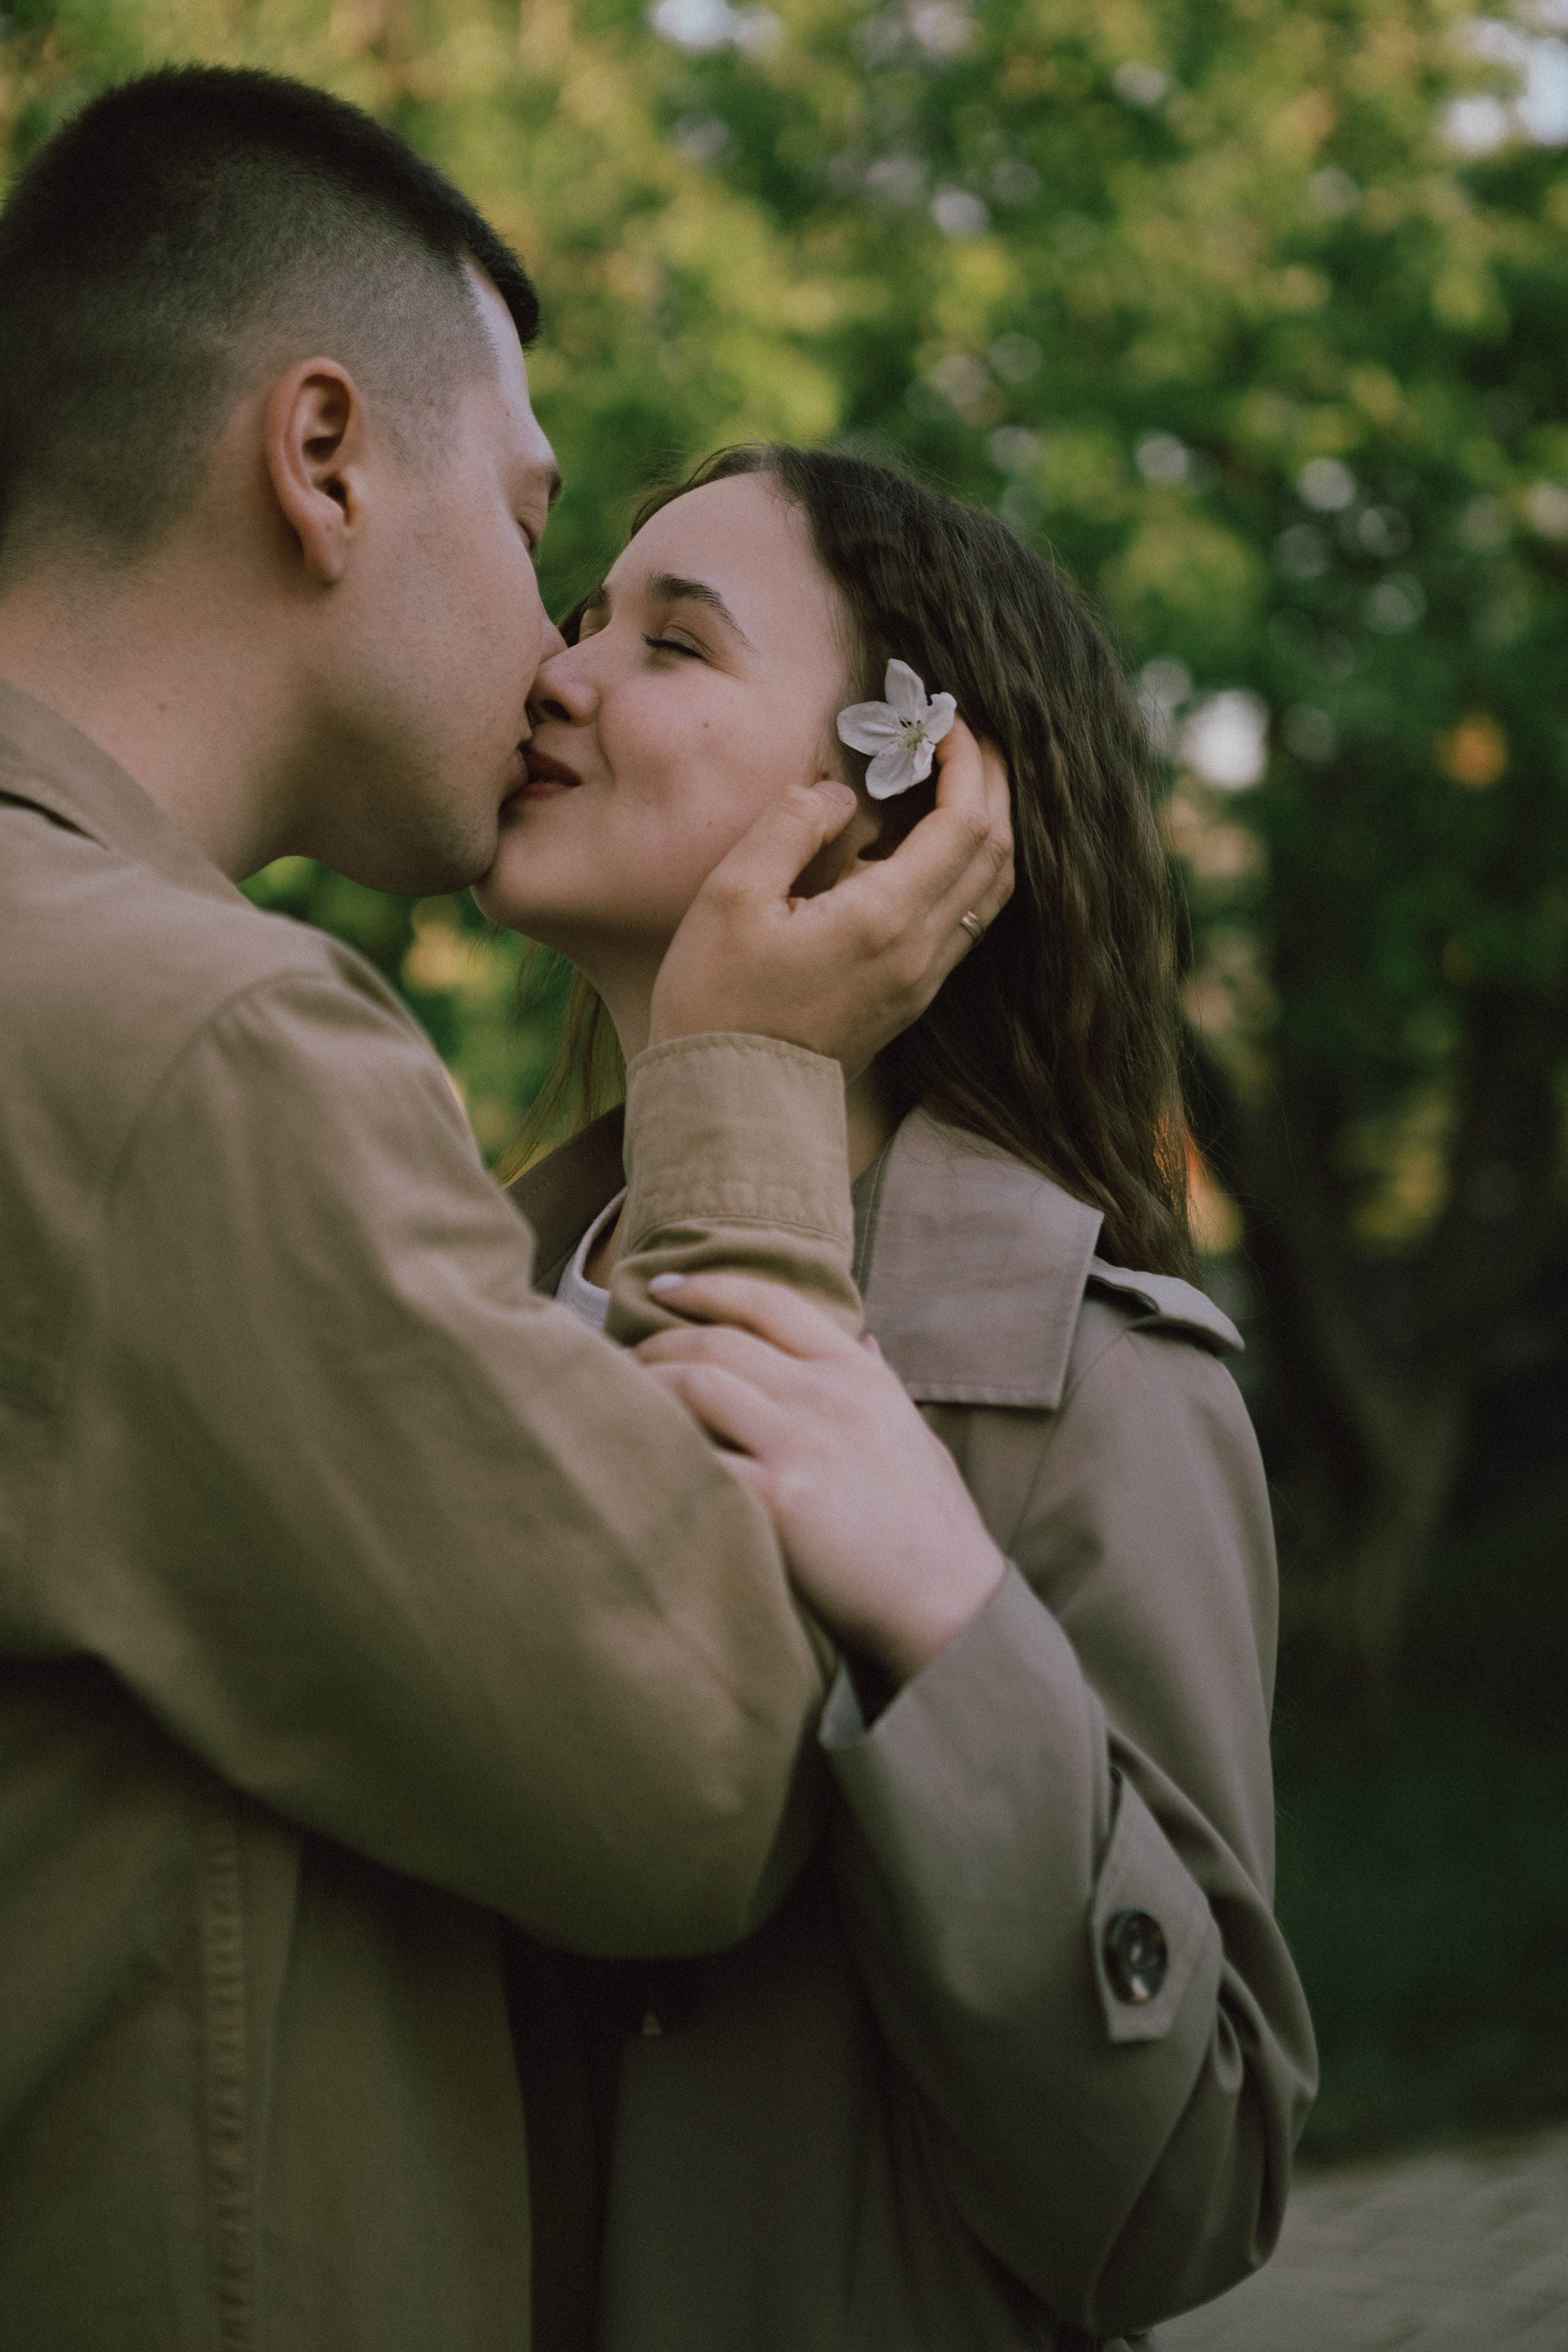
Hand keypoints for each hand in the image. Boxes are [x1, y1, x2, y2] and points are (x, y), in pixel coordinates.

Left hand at [636, 1272, 1007, 1685]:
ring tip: (614, 1397)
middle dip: (658, 1343)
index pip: (772, 1302)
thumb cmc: (933, 1527)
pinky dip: (655, 1450)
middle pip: (717, 1341)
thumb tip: (867, 1340)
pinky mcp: (779, 1497)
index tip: (663, 1287)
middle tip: (621, 1356)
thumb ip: (882, 1382)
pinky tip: (630, 1456)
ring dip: (643, 1386)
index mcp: (859, 1375)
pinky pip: (696, 1457)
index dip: (709, 1286)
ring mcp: (802, 1443)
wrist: (950, 1604)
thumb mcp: (916, 1433)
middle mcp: (827, 1396)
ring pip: (695, 1384)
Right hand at [648, 719, 1011, 1074]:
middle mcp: (921, 952)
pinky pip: (965, 923)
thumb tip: (838, 793)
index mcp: (886, 919)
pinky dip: (966, 871)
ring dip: (986, 829)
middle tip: (965, 740)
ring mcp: (921, 982)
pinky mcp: (908, 999)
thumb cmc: (716, 1002)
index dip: (968, 764)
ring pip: (990, 892)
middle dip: (992, 786)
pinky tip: (927, 849)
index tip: (945, 723)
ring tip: (957, 784)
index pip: (965, 823)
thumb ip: (791, 827)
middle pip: (995, 853)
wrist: (727, 1104)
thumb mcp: (731, 897)